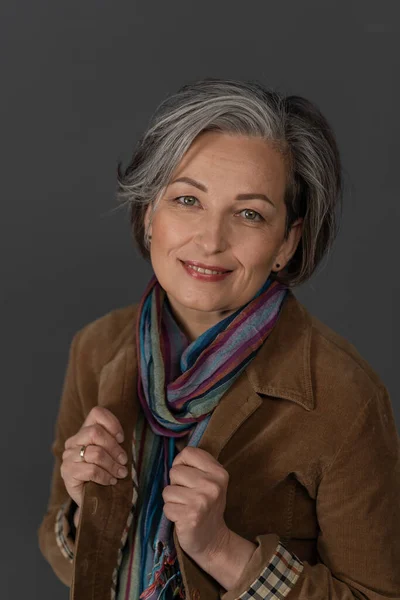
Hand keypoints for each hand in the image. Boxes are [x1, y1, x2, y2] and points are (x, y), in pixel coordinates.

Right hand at [61, 406, 127, 513]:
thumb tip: (124, 440)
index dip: (112, 423)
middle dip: (114, 448)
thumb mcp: (111, 454)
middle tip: (124, 461)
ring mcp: (68, 456)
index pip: (96, 413)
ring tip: (121, 473)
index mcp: (84, 431)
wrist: (91, 499)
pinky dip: (105, 476)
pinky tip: (111, 481)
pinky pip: (91, 470)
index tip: (122, 438)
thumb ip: (114, 443)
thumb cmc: (103, 472)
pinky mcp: (67, 472)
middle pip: (95, 433)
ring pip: (95, 453)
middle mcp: (73, 441)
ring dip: (112, 465)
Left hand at [162, 446, 230, 564]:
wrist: (214, 540)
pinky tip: (183, 518)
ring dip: (172, 500)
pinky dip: (171, 513)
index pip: (188, 452)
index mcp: (219, 472)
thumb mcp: (210, 481)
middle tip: (189, 496)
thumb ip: (196, 465)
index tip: (187, 476)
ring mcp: (202, 501)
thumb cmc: (207, 505)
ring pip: (168, 490)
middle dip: (176, 484)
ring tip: (186, 507)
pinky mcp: (190, 516)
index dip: (181, 463)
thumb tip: (175, 451)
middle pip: (175, 471)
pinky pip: (166, 507)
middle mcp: (213, 484)